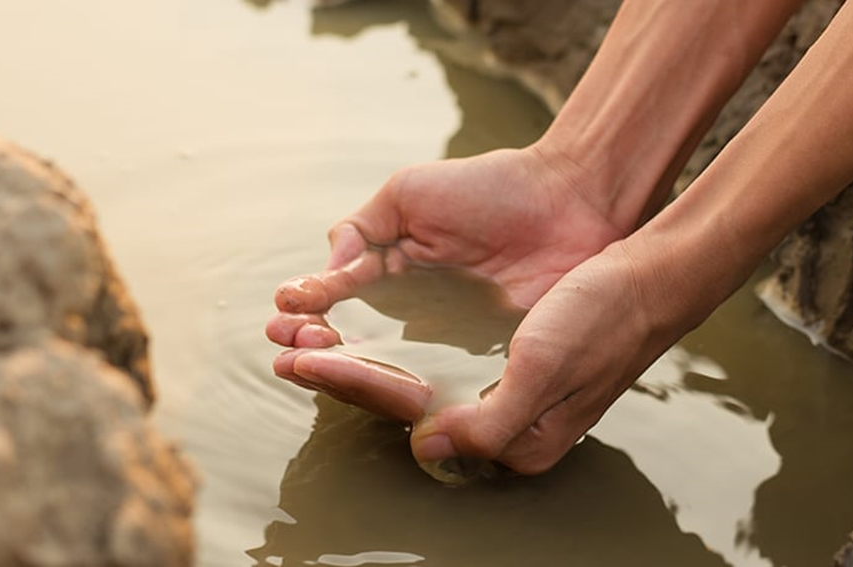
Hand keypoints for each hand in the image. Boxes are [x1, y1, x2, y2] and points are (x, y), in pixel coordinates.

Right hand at [267, 147, 627, 423]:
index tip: (285, 314)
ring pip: (386, 374)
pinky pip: (439, 387)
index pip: (336, 312)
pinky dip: (400, 388)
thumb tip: (323, 274)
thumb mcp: (407, 195)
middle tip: (290, 348)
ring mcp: (449, 348)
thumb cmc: (489, 189)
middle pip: (351, 351)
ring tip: (309, 362)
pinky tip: (371, 377)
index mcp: (390, 283)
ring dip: (341, 373)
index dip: (306, 317)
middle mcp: (413, 322)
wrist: (568, 198)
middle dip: (312, 352)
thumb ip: (359, 230)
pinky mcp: (485, 369)